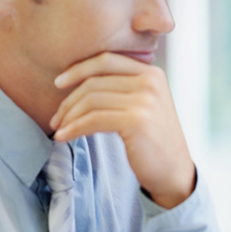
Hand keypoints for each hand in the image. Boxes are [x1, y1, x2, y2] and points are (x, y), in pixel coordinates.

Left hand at [50, 52, 194, 207]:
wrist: (174, 171)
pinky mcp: (136, 120)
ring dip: (69, 116)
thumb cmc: (152, 141)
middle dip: (69, 100)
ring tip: (59, 129)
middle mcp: (150, 81)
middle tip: (56, 118)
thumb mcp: (143, 105)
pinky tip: (63, 137)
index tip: (58, 83)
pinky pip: (93, 119)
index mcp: (151, 73)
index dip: (78, 69)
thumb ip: (122, 88)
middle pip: (95, 81)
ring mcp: (145, 100)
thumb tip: (77, 82)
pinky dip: (74, 128)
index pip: (106, 60)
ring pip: (91, 100)